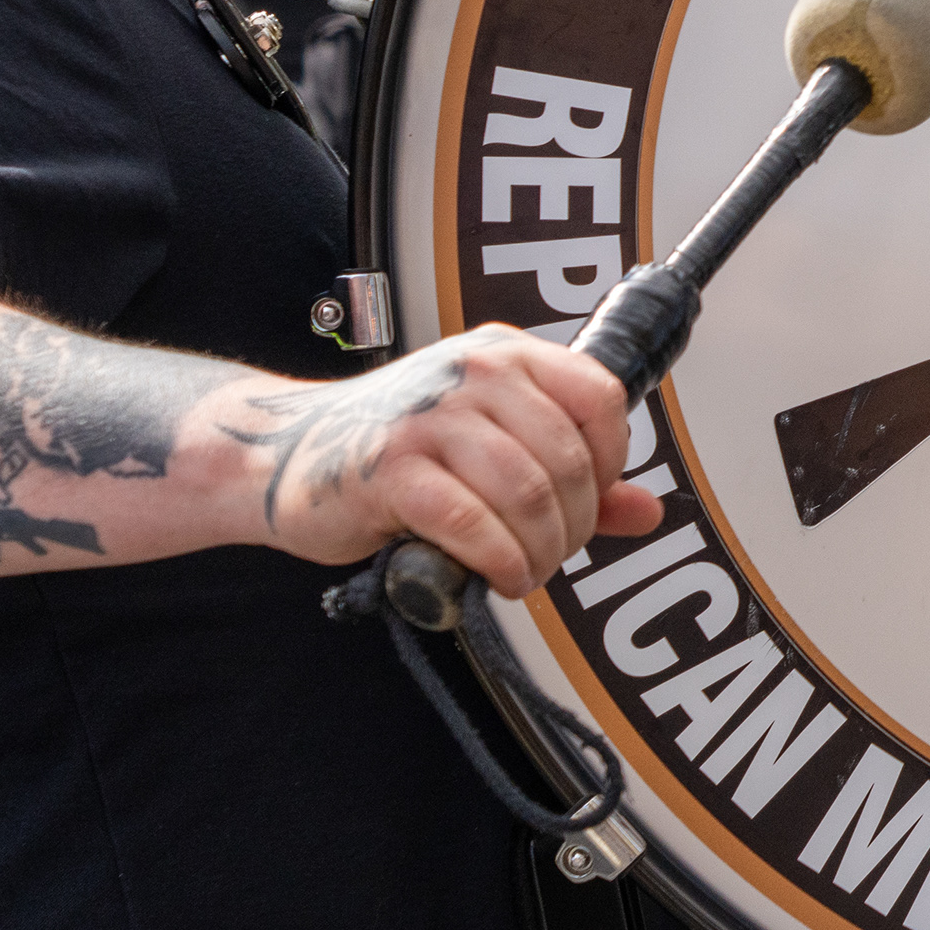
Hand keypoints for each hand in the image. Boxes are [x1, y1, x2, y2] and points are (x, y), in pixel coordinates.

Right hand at [220, 328, 661, 597]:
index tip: (586, 501)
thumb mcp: (491, 444)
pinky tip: (495, 574)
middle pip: (568, 460)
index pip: (602, 399)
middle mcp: (471, 373)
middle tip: (549, 555)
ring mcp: (429, 417)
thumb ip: (573, 474)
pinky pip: (472, 522)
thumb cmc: (394, 452)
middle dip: (572, 526)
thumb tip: (649, 510)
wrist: (280, 455)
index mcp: (504, 355)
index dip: (611, 463)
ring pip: (528, 494)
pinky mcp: (390, 467)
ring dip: (539, 551)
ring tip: (523, 571)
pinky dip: (498, 560)